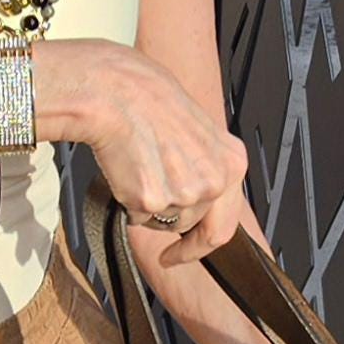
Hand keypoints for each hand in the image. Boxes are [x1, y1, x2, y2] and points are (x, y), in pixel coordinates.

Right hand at [37, 39, 247, 259]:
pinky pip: (138, 217)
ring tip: (140, 161)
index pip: (225, 224)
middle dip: (171, 218)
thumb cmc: (146, 95)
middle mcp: (213, 182)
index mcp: (231, 162)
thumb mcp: (196, 127)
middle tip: (151, 197)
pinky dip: (128, 199)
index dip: (202, 246)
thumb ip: (204, 164)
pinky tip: (127, 167)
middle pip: (191, 223)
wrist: (112, 91)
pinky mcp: (151, 202)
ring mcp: (183, 195)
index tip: (187, 253)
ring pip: (164, 221)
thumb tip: (199, 193)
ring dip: (149, 204)